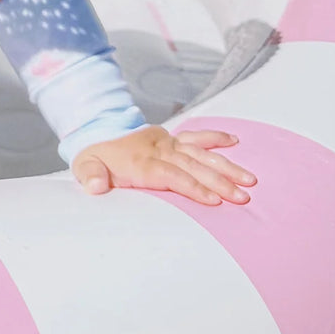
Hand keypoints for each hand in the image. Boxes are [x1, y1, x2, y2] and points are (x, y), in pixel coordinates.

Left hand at [72, 125, 255, 205]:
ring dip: (226, 166)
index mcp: (139, 161)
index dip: (192, 187)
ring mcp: (167, 142)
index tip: (213, 201)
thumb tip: (96, 186)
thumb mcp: (85, 169)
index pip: (171, 175)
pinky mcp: (172, 138)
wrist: (96, 132)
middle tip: (242, 197)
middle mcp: (158, 149)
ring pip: (201, 153)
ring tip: (249, 179)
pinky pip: (195, 136)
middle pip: (192, 166)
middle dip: (218, 182)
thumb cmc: (95, 159)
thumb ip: (90, 177)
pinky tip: (235, 140)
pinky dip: (214, 137)